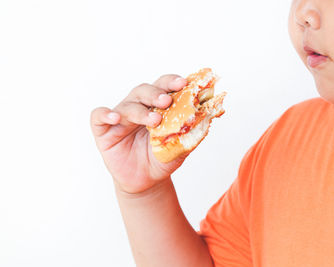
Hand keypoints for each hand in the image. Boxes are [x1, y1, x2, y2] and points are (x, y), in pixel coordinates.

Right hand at [90, 75, 187, 193]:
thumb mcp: (180, 146)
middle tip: (167, 101)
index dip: (172, 82)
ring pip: (127, 104)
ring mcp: (120, 117)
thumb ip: (191, 131)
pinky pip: (98, 116)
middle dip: (156, 93)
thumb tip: (207, 115)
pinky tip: (114, 118)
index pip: (163, 87)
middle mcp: (138, 107)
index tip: (184, 83)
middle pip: (144, 90)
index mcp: (156, 106)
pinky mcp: (104, 130)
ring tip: (154, 120)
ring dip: (141, 109)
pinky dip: (105, 114)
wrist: (146, 181)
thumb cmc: (162, 159)